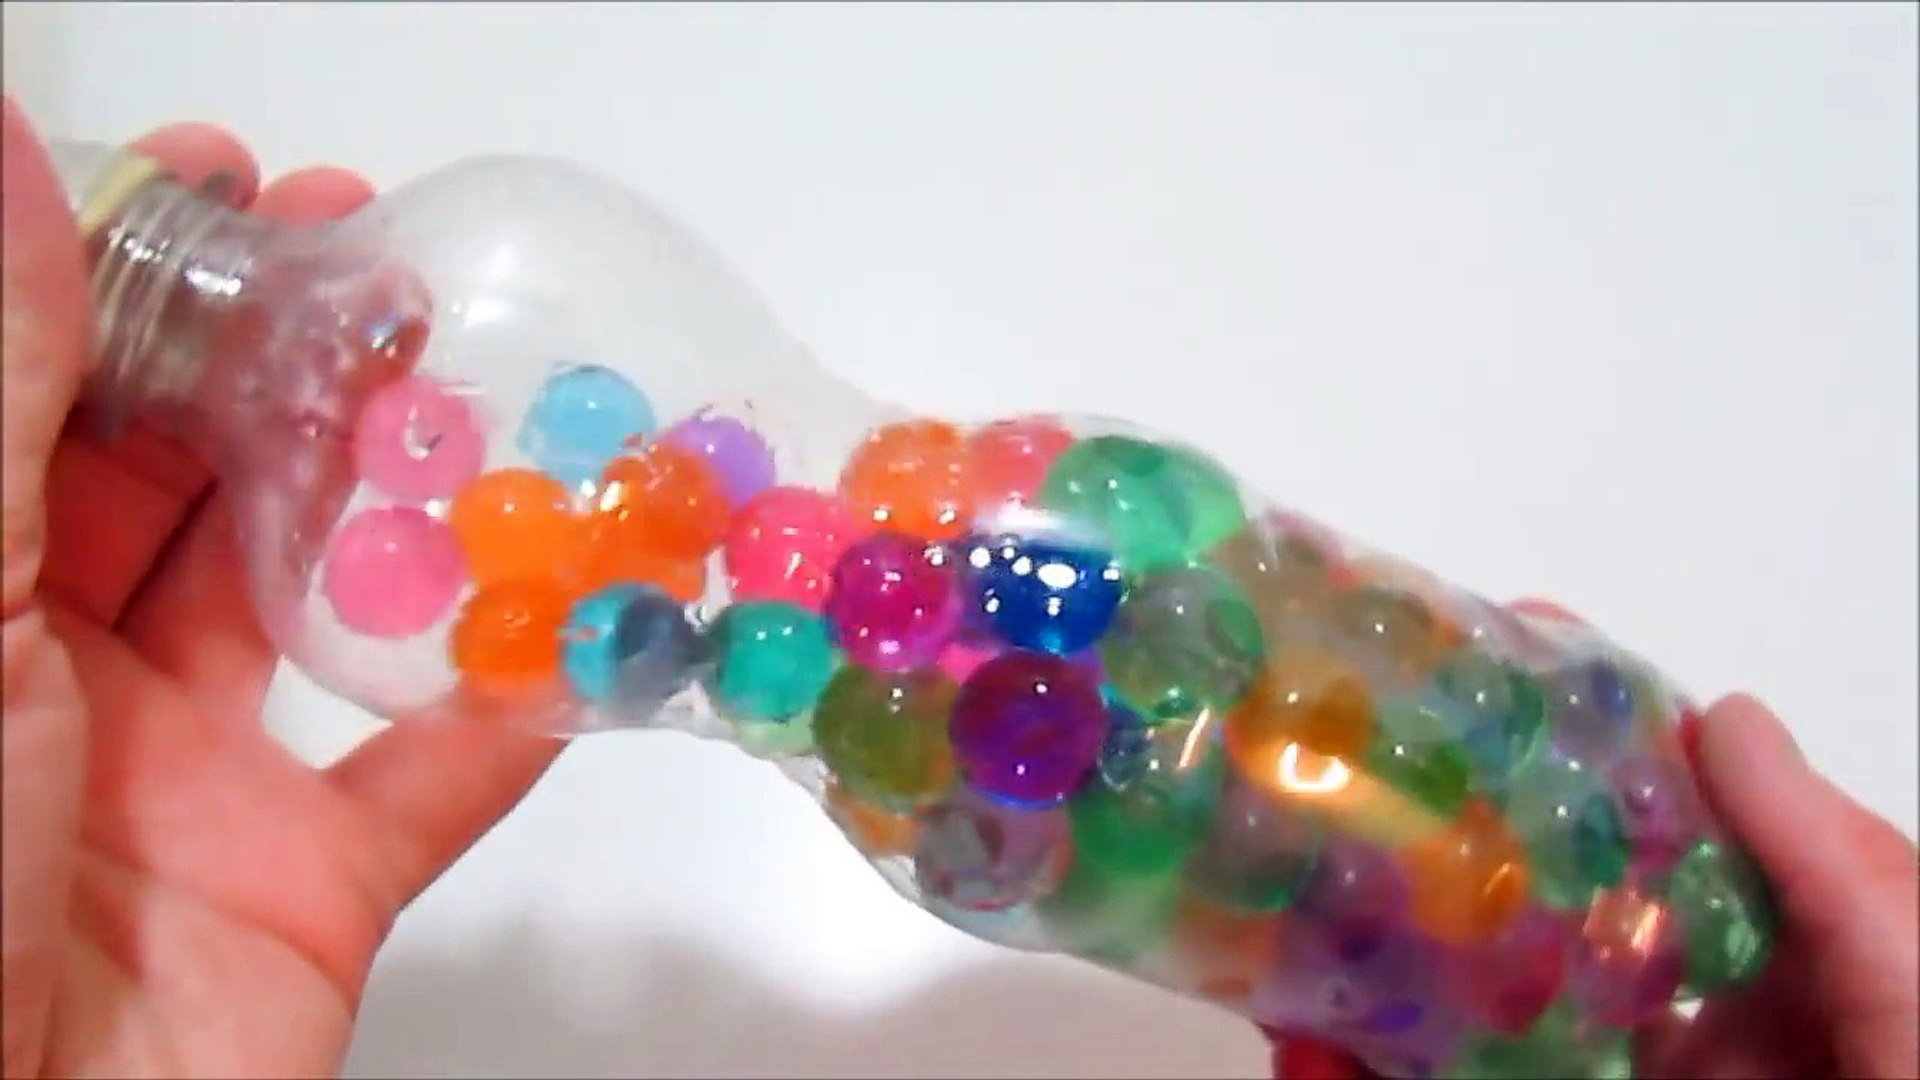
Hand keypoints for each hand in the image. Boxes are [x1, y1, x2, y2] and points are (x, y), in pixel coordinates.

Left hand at [2, 100, 562, 1076]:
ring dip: (401, 513)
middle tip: (387, 270)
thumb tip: (9, 152)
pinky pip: (428, 786)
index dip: (138, 286)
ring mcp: (192, 789)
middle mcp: (64, 688)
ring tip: (486, 394)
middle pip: (192, 491)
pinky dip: (508, 717)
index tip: (236, 187)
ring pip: (313, 614)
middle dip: (286, 371)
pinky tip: (578, 628)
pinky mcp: (306, 892)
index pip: (49, 406)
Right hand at [1264, 601, 1918, 1079]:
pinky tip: (1301, 1047)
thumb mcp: (1907, 969)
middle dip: (1428, 862)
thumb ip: (1829, 861)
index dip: (1579, 749)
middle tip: (1335, 794)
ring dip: (1367, 979)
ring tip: (1279, 937)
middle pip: (1535, 914)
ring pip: (1469, 1018)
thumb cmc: (1910, 1076)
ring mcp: (1612, 1072)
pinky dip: (1362, 1073)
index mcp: (1777, 955)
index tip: (1489, 671)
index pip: (1661, 826)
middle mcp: (1687, 1015)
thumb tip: (1723, 715)